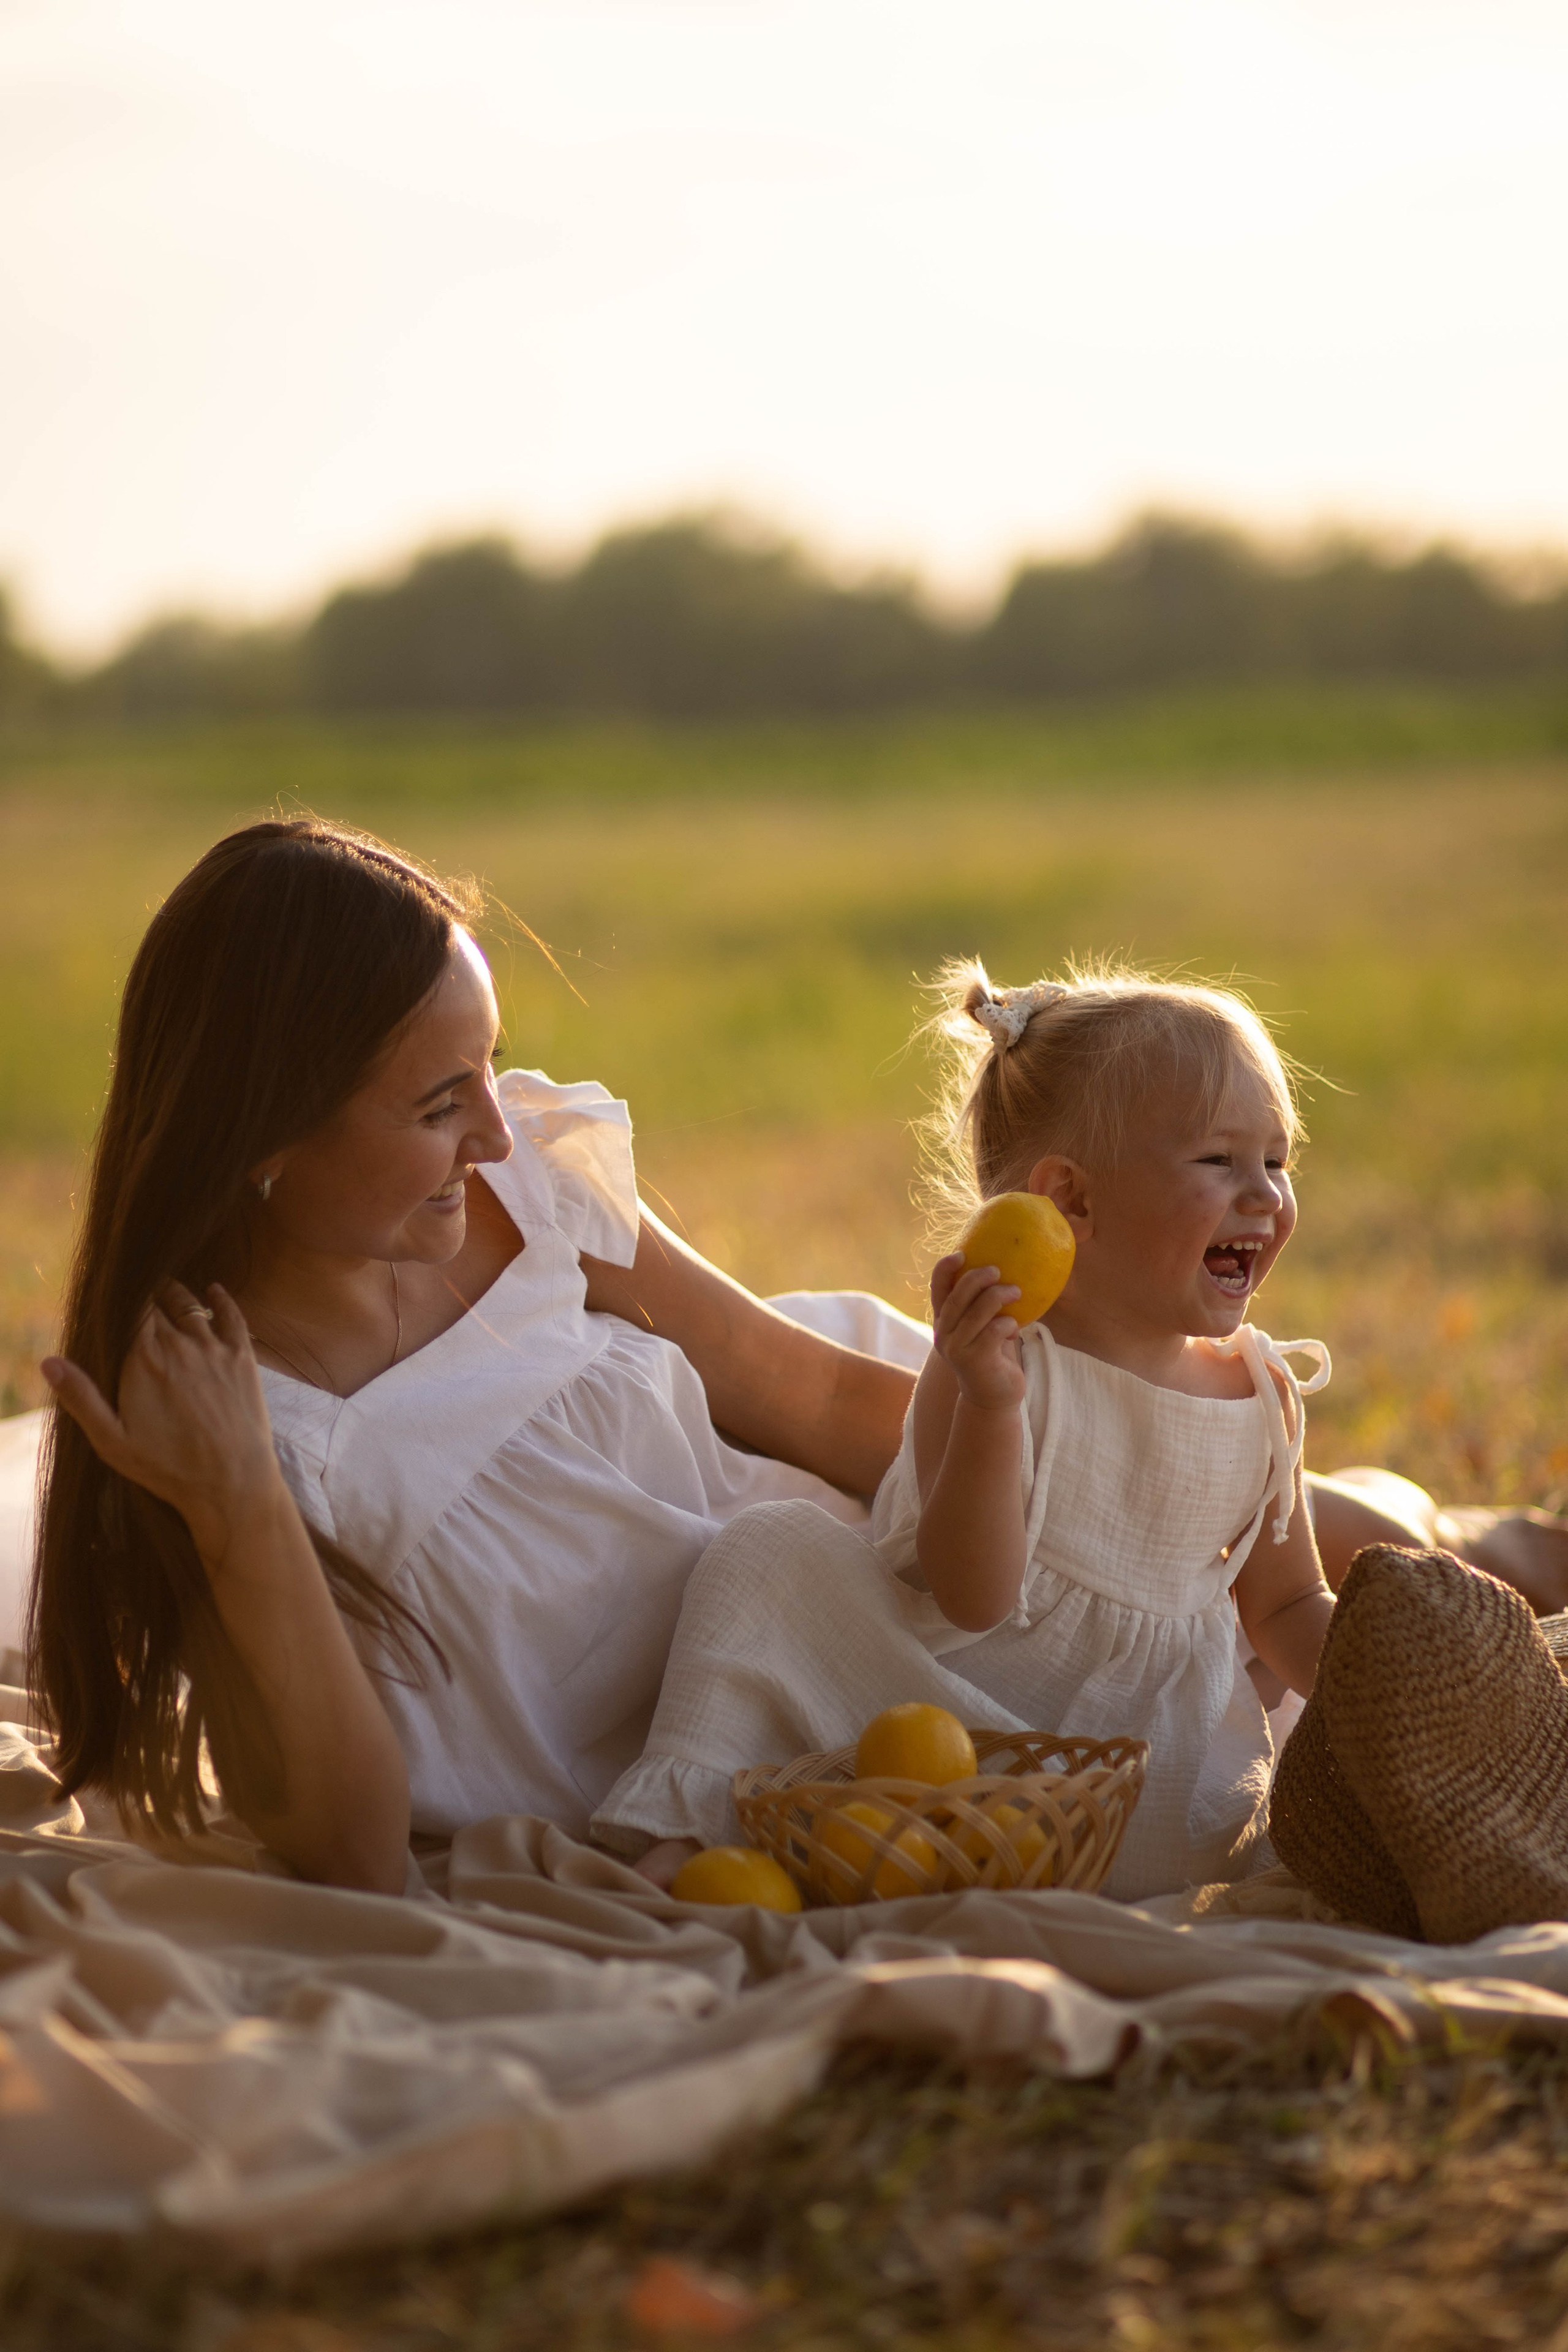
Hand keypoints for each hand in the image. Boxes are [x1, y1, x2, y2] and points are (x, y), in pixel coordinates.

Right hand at [43, 1283, 287, 1570]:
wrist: (230, 1481)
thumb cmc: (167, 1466)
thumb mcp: (112, 1440)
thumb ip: (81, 1398)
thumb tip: (49, 1362)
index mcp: (144, 1361)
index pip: (131, 1310)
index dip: (123, 1299)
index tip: (116, 1297)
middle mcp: (179, 1346)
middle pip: (159, 1304)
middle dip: (146, 1296)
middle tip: (138, 1293)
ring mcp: (213, 1349)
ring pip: (191, 1305)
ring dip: (176, 1294)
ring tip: (166, 1290)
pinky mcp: (242, 1358)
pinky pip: (233, 1317)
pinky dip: (222, 1300)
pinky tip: (214, 1290)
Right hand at [930, 1253, 1025, 1411]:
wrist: (992, 1397)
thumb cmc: (992, 1355)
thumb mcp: (982, 1328)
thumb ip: (982, 1306)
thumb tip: (1003, 1272)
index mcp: (943, 1322)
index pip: (937, 1290)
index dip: (945, 1269)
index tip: (961, 1254)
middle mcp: (944, 1334)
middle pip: (957, 1298)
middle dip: (977, 1279)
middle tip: (997, 1270)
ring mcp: (957, 1349)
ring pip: (977, 1312)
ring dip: (999, 1296)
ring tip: (1016, 1291)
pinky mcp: (975, 1361)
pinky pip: (993, 1331)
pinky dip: (1007, 1323)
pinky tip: (1014, 1327)